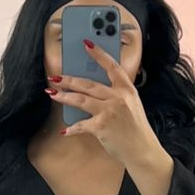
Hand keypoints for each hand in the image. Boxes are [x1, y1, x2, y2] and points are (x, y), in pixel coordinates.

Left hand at [48, 39, 161, 165]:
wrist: (142, 150)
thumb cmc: (136, 129)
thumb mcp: (133, 105)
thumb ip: (117, 94)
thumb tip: (95, 89)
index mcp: (127, 90)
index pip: (111, 66)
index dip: (98, 54)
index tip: (87, 44)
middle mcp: (118, 98)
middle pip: (88, 84)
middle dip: (69, 79)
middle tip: (55, 77)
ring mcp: (109, 111)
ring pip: (80, 99)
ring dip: (64, 96)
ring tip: (52, 93)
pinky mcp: (101, 126)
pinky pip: (81, 125)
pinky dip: (72, 129)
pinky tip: (64, 131)